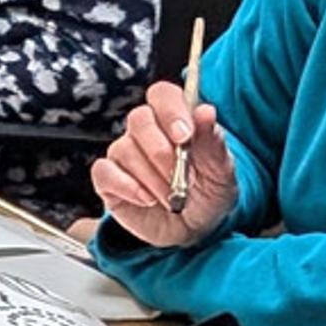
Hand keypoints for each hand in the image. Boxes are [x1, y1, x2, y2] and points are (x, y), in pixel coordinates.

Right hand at [90, 81, 235, 246]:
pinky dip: (127, 186)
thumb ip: (213, 142)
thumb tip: (205, 111)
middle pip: (139, 119)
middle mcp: (146, 132)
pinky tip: (147, 200)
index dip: (171, 111)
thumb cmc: (208, 195)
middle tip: (180, 177)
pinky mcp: (108, 178)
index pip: (162, 95)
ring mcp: (124, 154)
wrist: (195, 230)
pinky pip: (104, 171)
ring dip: (152, 178)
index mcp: (175, 120)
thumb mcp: (221, 172)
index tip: (185, 137)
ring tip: (171, 197)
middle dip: (161, 151)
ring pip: (125, 149)